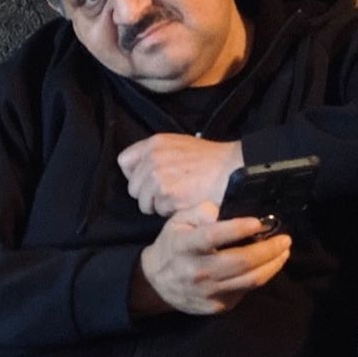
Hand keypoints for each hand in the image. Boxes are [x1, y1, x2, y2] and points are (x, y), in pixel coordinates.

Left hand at [117, 134, 242, 216]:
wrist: (233, 170)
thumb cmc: (211, 159)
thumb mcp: (180, 144)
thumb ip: (157, 154)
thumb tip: (142, 169)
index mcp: (154, 144)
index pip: (124, 161)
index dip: (134, 175)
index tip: (146, 181)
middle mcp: (152, 160)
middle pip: (133, 188)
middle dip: (147, 195)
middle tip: (167, 194)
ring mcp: (158, 179)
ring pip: (144, 203)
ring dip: (159, 205)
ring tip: (178, 198)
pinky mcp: (167, 196)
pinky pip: (160, 212)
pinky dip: (171, 212)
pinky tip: (186, 203)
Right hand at [130, 202, 290, 315]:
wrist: (156, 283)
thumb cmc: (173, 246)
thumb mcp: (178, 221)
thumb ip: (199, 211)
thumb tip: (219, 210)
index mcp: (185, 246)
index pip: (214, 236)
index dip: (238, 228)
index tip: (259, 221)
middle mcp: (197, 271)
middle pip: (242, 261)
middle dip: (269, 249)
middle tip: (285, 238)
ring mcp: (208, 292)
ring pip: (250, 280)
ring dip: (273, 264)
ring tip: (283, 251)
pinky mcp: (217, 306)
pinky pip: (245, 291)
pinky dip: (261, 276)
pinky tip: (267, 265)